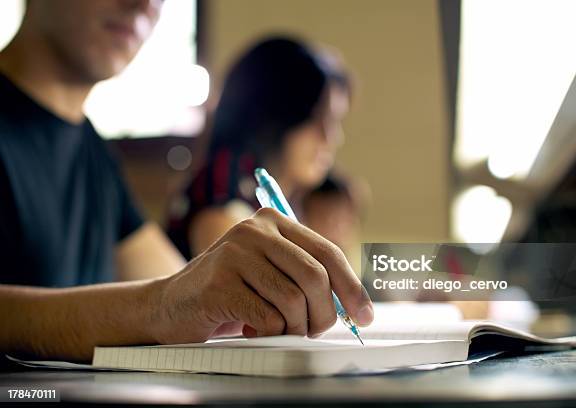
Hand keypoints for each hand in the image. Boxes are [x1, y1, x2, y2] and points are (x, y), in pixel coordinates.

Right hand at [150, 208, 373, 343]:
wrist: (170, 305)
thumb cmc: (231, 292)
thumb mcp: (270, 273)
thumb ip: (305, 277)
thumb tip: (353, 305)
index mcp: (273, 221)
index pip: (327, 252)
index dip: (352, 286)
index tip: (365, 315)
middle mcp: (255, 230)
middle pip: (315, 277)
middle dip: (325, 314)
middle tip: (316, 331)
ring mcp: (234, 253)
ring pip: (293, 300)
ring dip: (294, 327)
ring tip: (277, 329)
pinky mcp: (219, 283)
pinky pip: (267, 318)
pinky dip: (267, 332)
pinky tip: (249, 328)